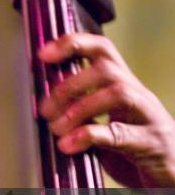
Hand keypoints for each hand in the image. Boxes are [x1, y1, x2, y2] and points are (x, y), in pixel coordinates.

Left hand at [38, 33, 174, 188]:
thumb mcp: (105, 126)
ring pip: (118, 94)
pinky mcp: (152, 144)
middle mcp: (139, 96)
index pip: (103, 50)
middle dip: (69, 85)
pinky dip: (90, 136)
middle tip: (45, 109)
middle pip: (106, 69)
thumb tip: (45, 107)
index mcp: (125, 87)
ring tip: (57, 127)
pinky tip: (69, 145)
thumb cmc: (136, 150)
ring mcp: (149, 118)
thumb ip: (82, 114)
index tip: (43, 53)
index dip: (73, 45)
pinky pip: (122, 134)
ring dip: (79, 108)